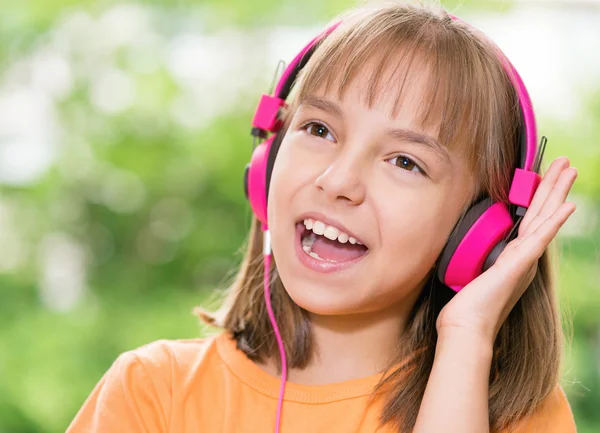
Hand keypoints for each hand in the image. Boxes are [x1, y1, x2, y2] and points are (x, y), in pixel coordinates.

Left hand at [436, 156, 577, 342]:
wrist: (466, 327)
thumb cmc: (468, 305)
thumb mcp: (475, 273)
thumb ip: (483, 259)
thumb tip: (474, 248)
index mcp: (516, 256)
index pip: (532, 219)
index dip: (540, 196)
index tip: (546, 176)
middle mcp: (524, 256)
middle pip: (543, 213)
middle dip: (553, 185)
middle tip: (565, 162)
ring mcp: (524, 260)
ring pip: (545, 218)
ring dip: (557, 192)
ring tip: (569, 169)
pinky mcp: (518, 265)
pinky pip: (539, 239)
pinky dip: (555, 221)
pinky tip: (568, 205)